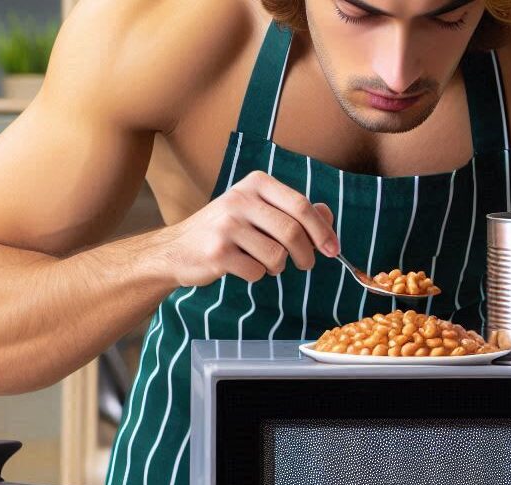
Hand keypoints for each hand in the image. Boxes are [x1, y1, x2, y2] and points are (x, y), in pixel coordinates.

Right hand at [159, 170, 339, 286]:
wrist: (176, 248)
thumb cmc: (225, 230)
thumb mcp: (258, 211)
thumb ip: (293, 211)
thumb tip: (328, 216)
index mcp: (255, 183)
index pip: (301, 205)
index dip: (322, 230)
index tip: (333, 249)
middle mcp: (240, 199)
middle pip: (292, 231)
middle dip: (307, 255)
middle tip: (307, 265)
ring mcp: (226, 225)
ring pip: (277, 255)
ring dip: (278, 267)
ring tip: (265, 262)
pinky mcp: (217, 252)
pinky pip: (256, 271)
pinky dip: (256, 275)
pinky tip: (242, 266)